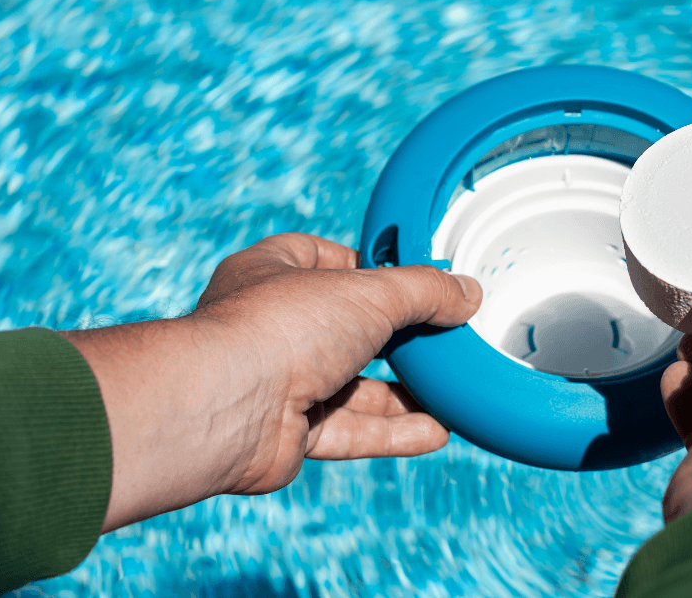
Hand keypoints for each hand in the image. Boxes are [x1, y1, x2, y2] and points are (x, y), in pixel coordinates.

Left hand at [63, 233, 480, 531]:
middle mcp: (275, 326)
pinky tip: (438, 430)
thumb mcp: (370, 292)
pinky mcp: (290, 432)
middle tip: (447, 338)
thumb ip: (425, 291)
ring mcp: (281, 381)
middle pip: (349, 329)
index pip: (328, 259)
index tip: (418, 279)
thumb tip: (469, 293)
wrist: (223, 409)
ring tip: (454, 390)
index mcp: (275, 273)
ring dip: (404, 392)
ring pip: (354, 386)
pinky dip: (394, 431)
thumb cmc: (280, 328)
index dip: (373, 267)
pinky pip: (351, 431)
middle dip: (399, 338)